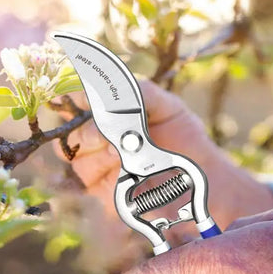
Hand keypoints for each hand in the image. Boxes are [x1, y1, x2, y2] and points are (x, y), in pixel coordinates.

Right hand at [56, 80, 272, 229]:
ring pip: (77, 157)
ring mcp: (99, 163)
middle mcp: (99, 137)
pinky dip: (104, 174)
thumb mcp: (168, 107)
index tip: (84, 100)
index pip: (77, 102)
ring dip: (99, 154)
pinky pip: (89, 181)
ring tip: (122, 154)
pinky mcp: (103, 189)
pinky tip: (124, 171)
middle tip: (108, 134)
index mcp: (110, 113)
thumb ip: (141, 92)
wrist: (200, 173)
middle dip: (88, 131)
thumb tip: (113, 84)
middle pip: (72, 132)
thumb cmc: (184, 136)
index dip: (75, 99)